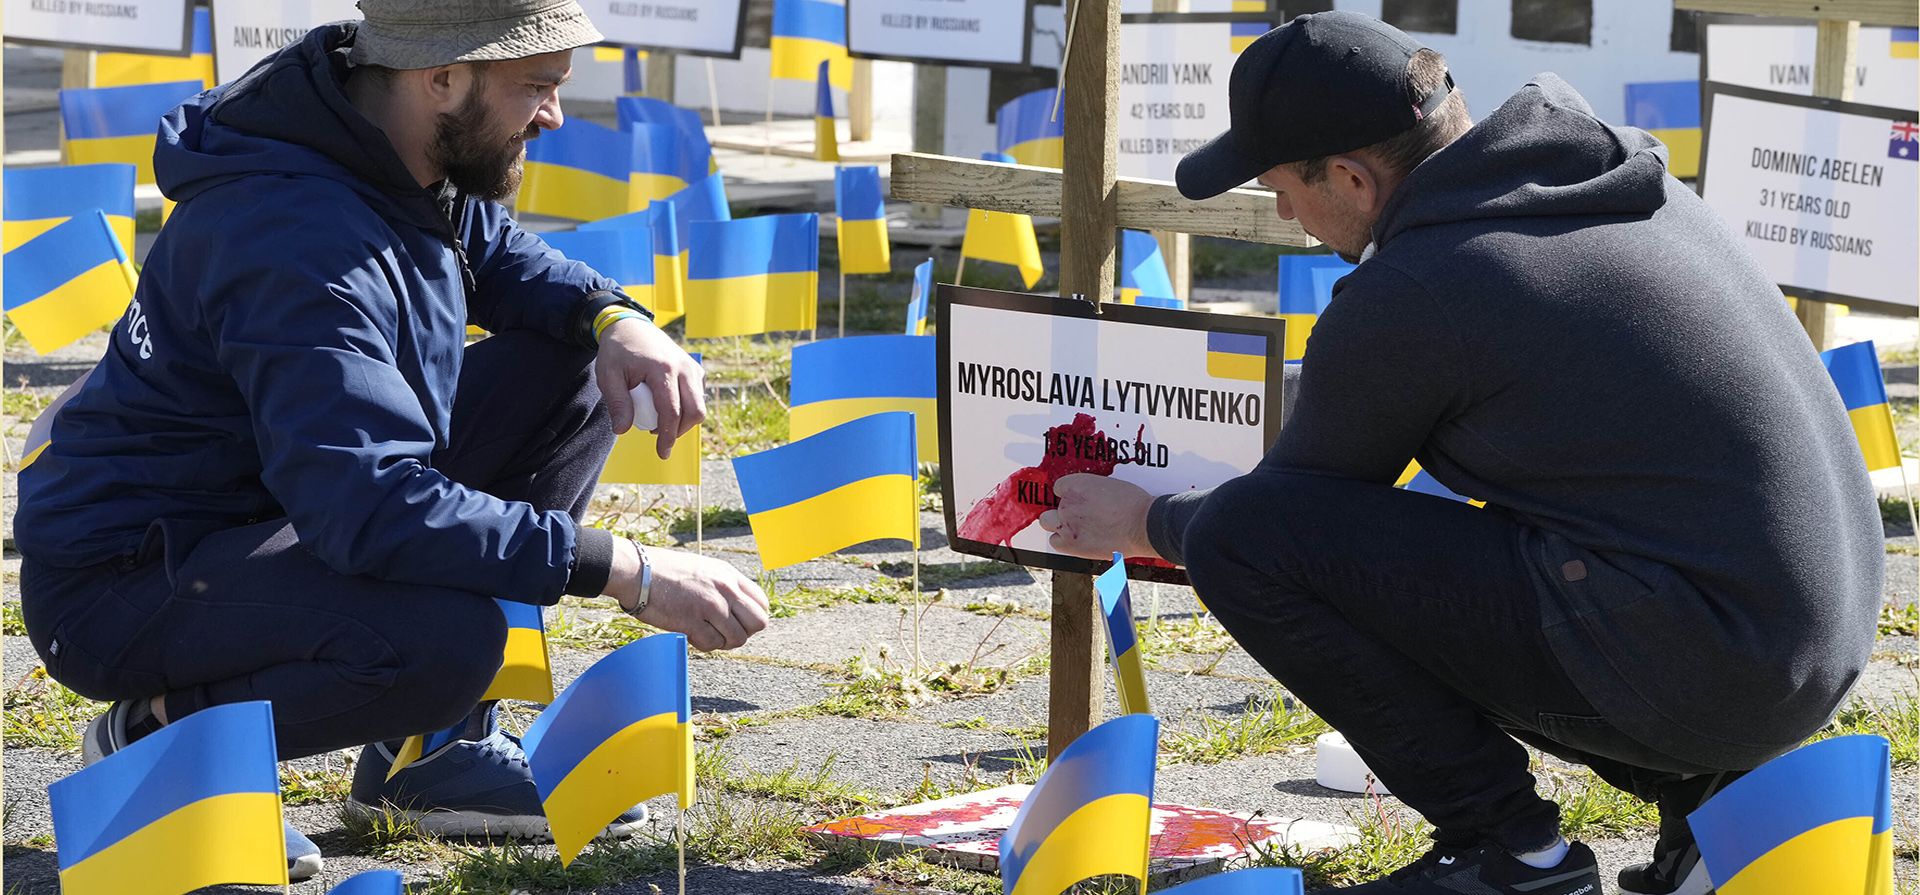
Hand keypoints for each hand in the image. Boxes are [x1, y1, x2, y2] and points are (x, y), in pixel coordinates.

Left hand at [594, 317, 705, 458]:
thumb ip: (617, 403)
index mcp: (662, 369)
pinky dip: (686, 408)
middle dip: (679, 431)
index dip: (667, 436)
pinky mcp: (694, 368)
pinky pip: (698, 396)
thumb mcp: (608, 376)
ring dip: (682, 421)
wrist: (630, 325)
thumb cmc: (617, 350)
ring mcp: (692, 367)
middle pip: (695, 411)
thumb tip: (623, 430)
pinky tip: (666, 407)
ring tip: (657, 420)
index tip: (662, 453)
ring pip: (699, 405)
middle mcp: (683, 367)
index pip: (671, 411)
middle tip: (660, 439)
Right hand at [614, 544, 769, 650]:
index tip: (738, 622)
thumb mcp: (704, 569)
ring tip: (706, 633)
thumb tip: (738, 608)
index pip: (762, 603)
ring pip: (737, 638)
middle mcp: (724, 589)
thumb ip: (724, 586)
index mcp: (729, 575)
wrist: (637, 571)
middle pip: (758, 623)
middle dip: (744, 632)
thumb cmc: (666, 571)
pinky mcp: (692, 621)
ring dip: (723, 641)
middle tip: (725, 631)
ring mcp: (710, 605)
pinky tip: (692, 634)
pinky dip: (704, 644)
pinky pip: (712, 644)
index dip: (753, 618)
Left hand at [1036, 474, 1159, 560]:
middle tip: (1076, 515)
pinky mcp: (1071, 543)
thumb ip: (1093, 491)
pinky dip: (1063, 542)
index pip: (1060, 487)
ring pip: (1048, 522)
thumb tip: (1091, 498)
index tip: (1078, 500)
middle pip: (1052, 504)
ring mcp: (1067, 523)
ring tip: (1074, 528)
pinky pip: (1055, 542)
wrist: (1143, 526)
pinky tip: (1076, 541)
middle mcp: (1067, 503)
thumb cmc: (1133, 505)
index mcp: (1076, 484)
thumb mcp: (1111, 486)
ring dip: (1058, 524)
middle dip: (1061, 510)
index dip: (1069, 494)